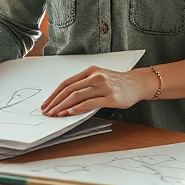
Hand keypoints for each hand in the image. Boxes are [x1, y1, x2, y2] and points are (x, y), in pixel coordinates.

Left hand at [41, 66, 156, 116]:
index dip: (55, 94)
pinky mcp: (110, 97)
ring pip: (77, 96)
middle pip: (70, 89)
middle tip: (47, 111)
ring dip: (63, 106)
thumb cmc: (116, 83)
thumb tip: (65, 99)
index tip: (47, 103)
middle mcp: (95, 76)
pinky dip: (78, 108)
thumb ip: (84, 84)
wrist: (137, 83)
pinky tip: (70, 113)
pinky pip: (90, 103)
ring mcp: (103, 86)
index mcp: (90, 71)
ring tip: (55, 114)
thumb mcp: (99, 78)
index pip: (67, 83)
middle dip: (56, 102)